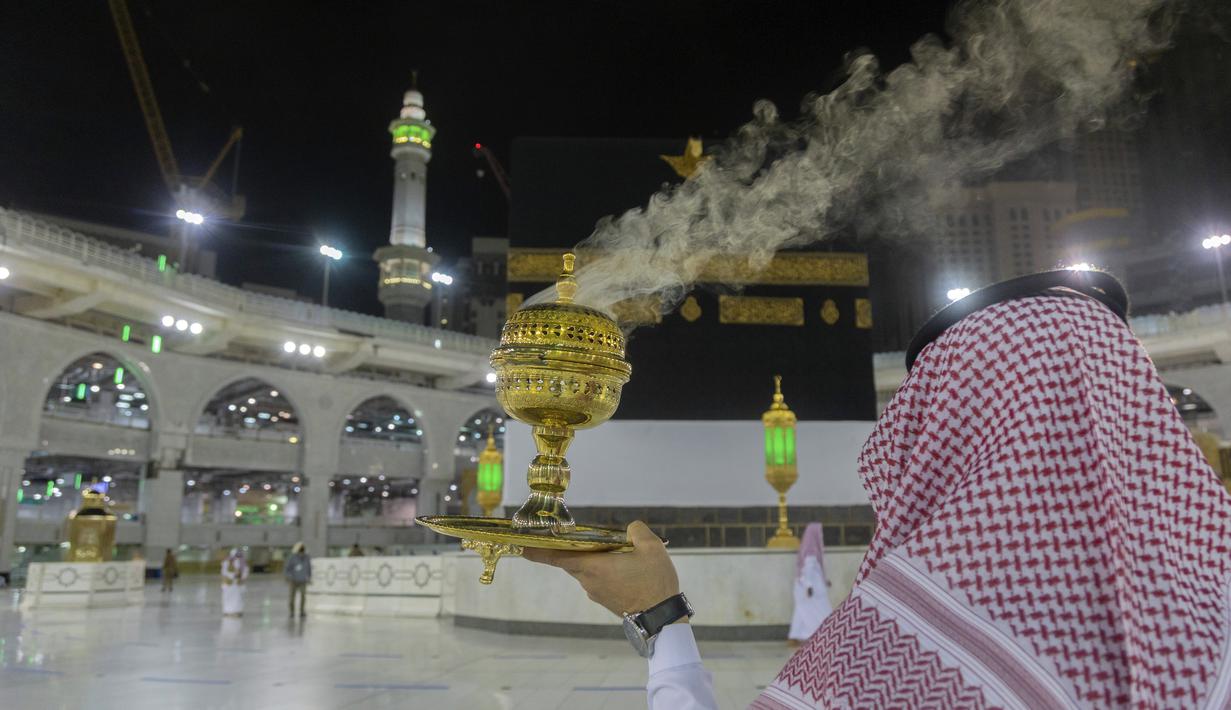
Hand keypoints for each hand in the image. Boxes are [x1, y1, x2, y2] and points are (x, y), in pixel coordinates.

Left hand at [522, 521, 679, 616]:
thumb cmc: (654, 582)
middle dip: (572, 547)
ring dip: (594, 558)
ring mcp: (596, 593)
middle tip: (571, 533)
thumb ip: (636, 531)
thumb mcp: (651, 547)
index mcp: (593, 566)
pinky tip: (624, 566)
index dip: (537, 550)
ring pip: (587, 569)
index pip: (557, 556)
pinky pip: (598, 579)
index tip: (521, 545)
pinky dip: (603, 569)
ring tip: (619, 550)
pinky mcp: (605, 600)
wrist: (661, 617)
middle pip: (572, 560)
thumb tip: (629, 530)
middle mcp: (589, 581)